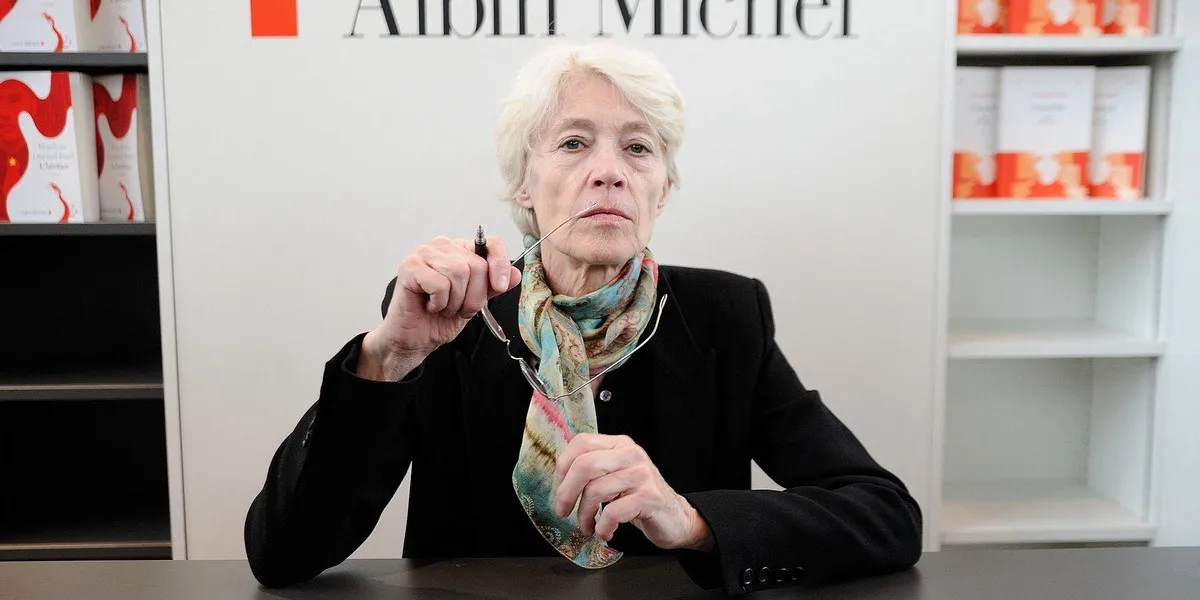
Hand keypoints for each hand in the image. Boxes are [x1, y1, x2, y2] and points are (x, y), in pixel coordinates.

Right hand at [359, 235, 520, 380]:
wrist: (416, 339)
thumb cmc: (440, 318)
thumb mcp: (475, 302)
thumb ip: (493, 286)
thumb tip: (516, 274)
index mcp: (461, 250)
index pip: (490, 243)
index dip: (500, 265)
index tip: (500, 286)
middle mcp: (443, 246)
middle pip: (476, 265)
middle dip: (473, 296)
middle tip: (459, 308)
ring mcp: (424, 253)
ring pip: (459, 273)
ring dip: (456, 301)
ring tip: (444, 307)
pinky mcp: (410, 266)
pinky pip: (440, 284)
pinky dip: (440, 303)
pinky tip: (430, 305)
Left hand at [552, 433, 712, 551]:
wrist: (675, 518)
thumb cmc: (638, 498)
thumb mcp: (615, 476)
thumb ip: (593, 471)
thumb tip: (558, 481)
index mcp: (619, 444)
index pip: (582, 442)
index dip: (563, 466)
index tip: (559, 489)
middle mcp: (631, 454)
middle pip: (585, 465)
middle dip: (566, 492)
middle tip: (562, 511)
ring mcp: (642, 474)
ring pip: (596, 490)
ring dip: (585, 515)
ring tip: (588, 526)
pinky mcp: (649, 497)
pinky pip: (613, 512)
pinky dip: (603, 526)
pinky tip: (605, 532)